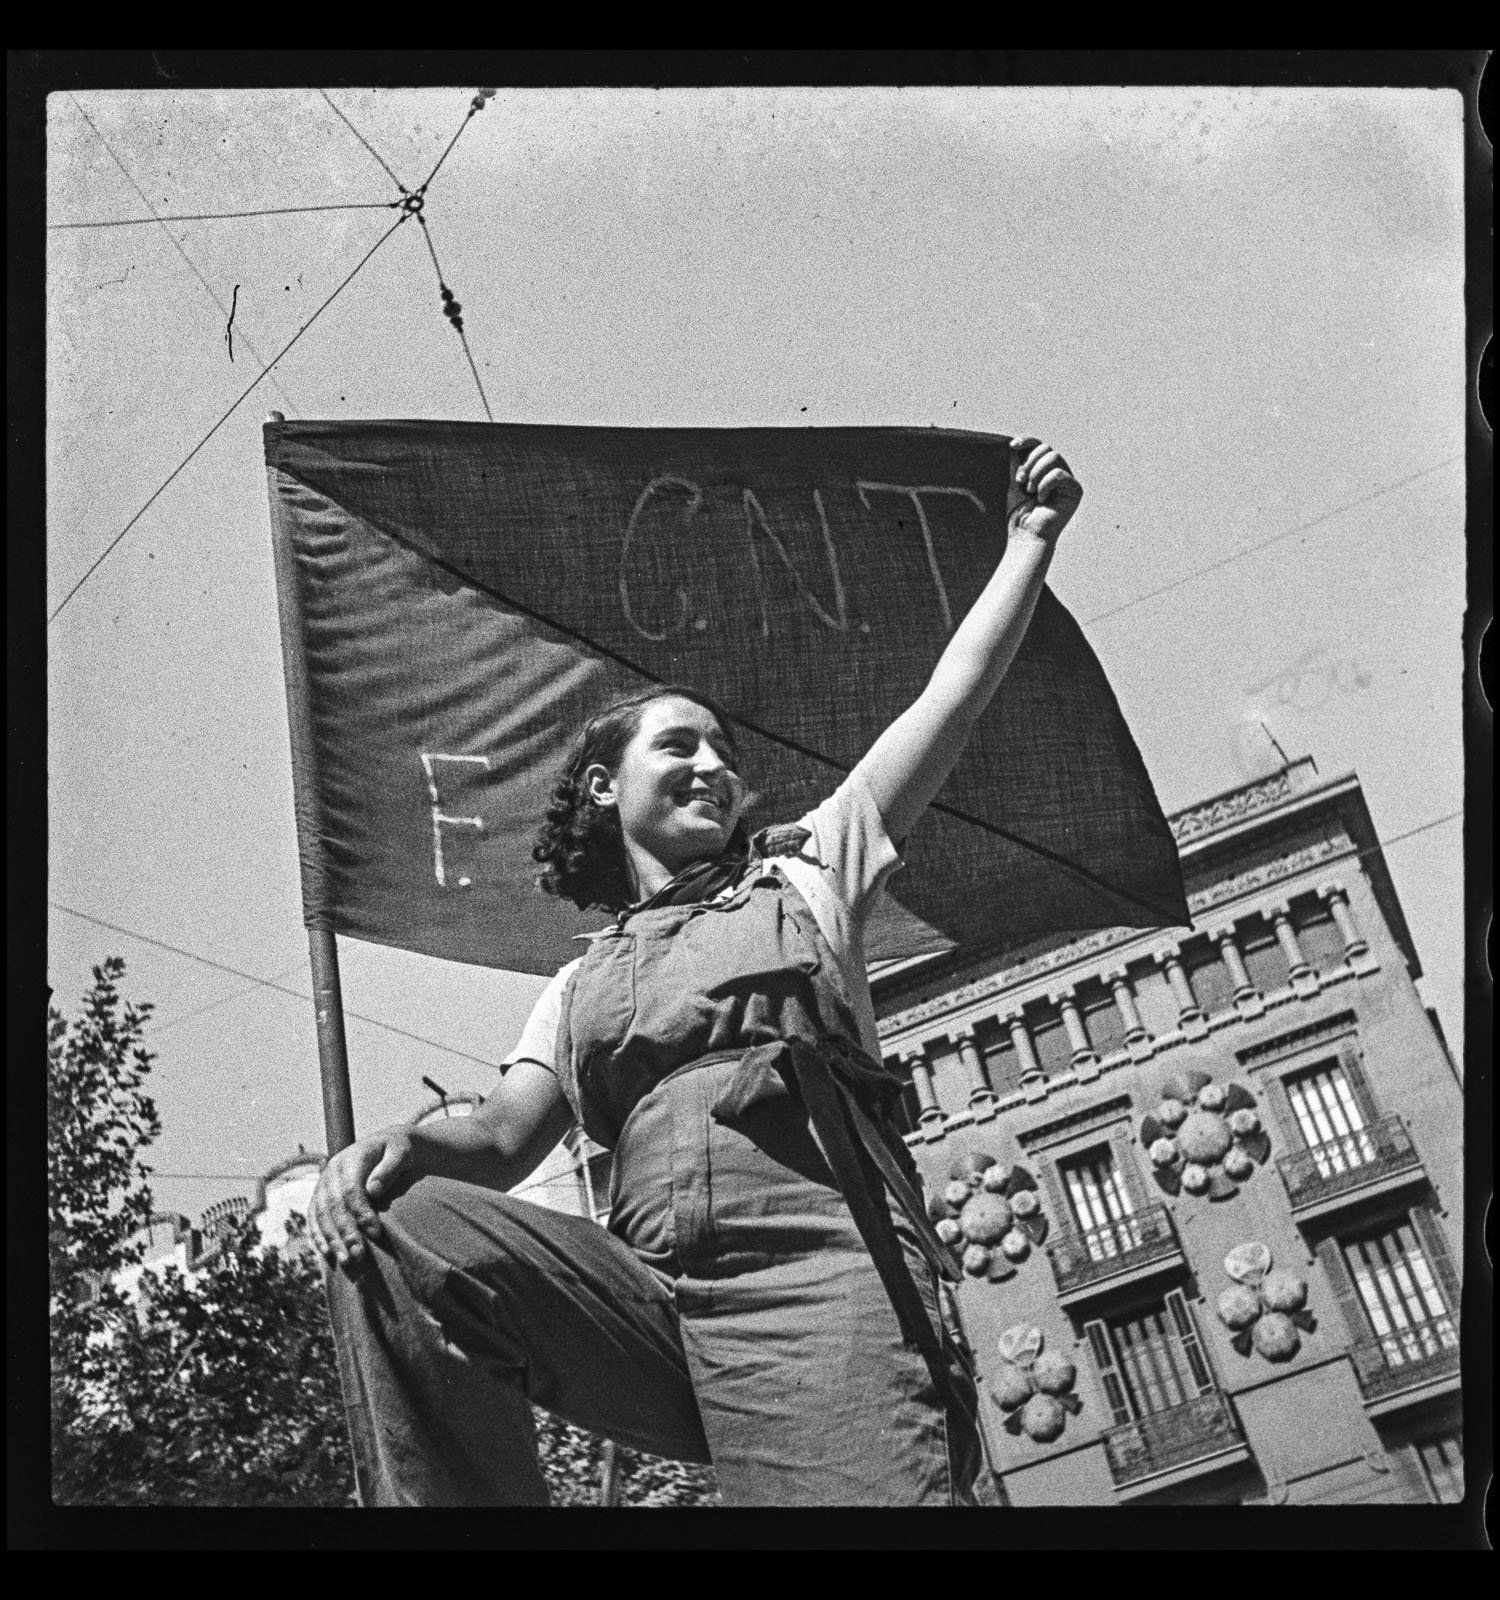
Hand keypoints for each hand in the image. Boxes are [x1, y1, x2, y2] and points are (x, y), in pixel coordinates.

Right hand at [308, 1129, 414, 1270]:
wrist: (388, 1145)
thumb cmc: (400, 1151)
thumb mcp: (402, 1152)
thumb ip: (389, 1168)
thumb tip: (373, 1190)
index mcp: (351, 1158)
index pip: (351, 1189)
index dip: (361, 1213)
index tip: (376, 1233)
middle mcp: (332, 1170)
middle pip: (333, 1205)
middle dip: (345, 1232)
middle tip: (359, 1255)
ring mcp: (324, 1182)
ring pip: (321, 1214)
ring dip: (331, 1239)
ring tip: (346, 1261)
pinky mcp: (321, 1194)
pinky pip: (314, 1216)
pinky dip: (319, 1235)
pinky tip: (328, 1253)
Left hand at [1007, 437, 1081, 544]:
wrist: (1025, 534)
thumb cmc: (1018, 512)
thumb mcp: (1015, 480)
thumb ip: (1018, 461)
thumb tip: (1015, 443)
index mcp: (1045, 469)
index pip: (1040, 445)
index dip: (1028, 441)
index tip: (1012, 446)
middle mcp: (1060, 472)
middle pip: (1047, 449)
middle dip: (1029, 464)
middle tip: (1022, 483)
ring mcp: (1069, 481)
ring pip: (1054, 457)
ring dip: (1036, 474)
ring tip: (1030, 491)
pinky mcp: (1075, 490)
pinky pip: (1059, 474)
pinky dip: (1045, 485)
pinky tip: (1041, 499)